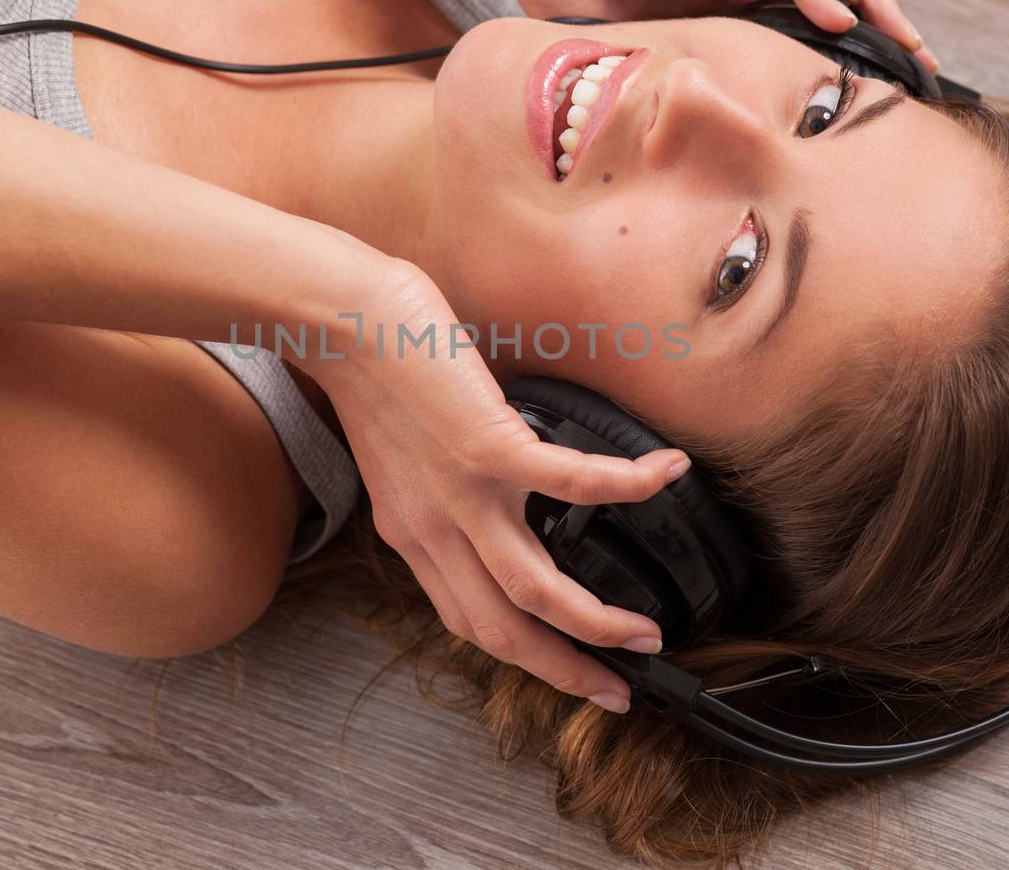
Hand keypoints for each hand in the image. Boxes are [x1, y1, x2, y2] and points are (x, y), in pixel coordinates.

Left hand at [302, 262, 686, 712]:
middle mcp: (434, 529)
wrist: (342, 321)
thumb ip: (439, 493)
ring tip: (644, 632)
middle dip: (566, 670)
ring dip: (594, 624)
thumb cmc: (374, 373)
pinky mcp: (487, 445)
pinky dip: (627, 486)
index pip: (471, 619)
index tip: (569, 667)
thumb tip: (495, 496)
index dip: (525, 654)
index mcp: (413, 535)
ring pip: (534, 590)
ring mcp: (461, 493)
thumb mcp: (399, 460)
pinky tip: (665, 475)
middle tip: (617, 687)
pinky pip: (573, 484)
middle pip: (503, 629)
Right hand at [408, 0, 938, 71]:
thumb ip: (624, 80)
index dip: (820, 66)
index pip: (779, 30)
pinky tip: (840, 16)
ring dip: (866, 3)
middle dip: (873, 34)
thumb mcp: (593, 43)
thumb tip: (634, 148)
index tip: (852, 112)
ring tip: (907, 43)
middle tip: (916, 78)